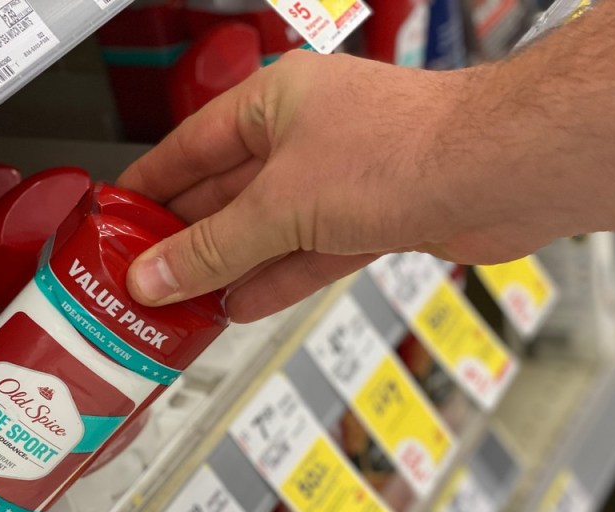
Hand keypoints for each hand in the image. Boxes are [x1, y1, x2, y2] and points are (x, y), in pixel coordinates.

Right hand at [118, 51, 542, 321]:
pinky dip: (274, 279)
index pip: (189, 146)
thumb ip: (213, 247)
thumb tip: (155, 274)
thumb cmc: (402, 151)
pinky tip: (241, 305)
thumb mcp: (280, 205)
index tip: (117, 217)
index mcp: (274, 102)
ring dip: (227, 266)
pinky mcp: (371, 216)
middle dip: (186, 236)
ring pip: (266, 228)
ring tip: (183, 301)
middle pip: (226, 191)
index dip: (150, 186)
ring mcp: (340, 177)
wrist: (497, 174)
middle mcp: (306, 133)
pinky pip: (306, 251)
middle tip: (143, 273)